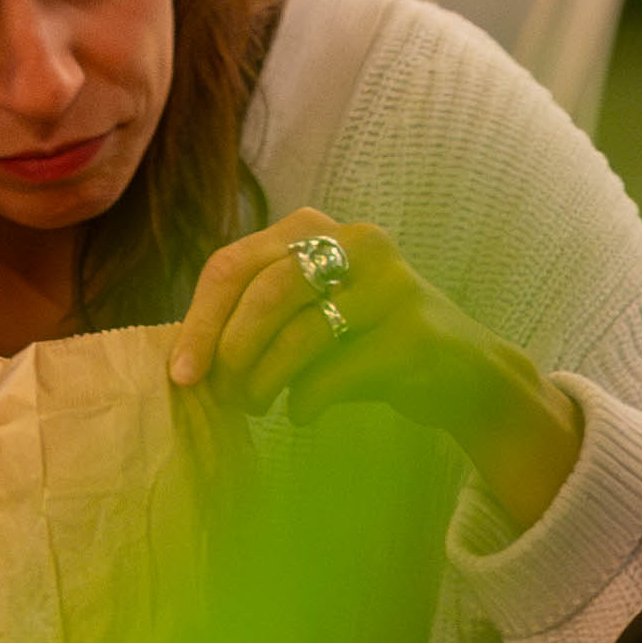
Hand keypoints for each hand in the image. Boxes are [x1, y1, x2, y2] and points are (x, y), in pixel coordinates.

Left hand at [169, 207, 577, 535]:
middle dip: (231, 351)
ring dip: (265, 382)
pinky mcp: (415, 332)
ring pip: (302, 334)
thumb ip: (254, 316)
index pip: (234, 264)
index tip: (182, 375)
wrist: (460, 372)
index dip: (201, 321)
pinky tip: (301, 414)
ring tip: (256, 408)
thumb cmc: (365, 341)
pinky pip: (338, 372)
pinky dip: (307, 401)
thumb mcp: (309, 312)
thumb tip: (186, 361)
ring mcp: (392, 284)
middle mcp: (357, 242)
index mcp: (316, 228)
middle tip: (221, 396)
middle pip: (266, 291)